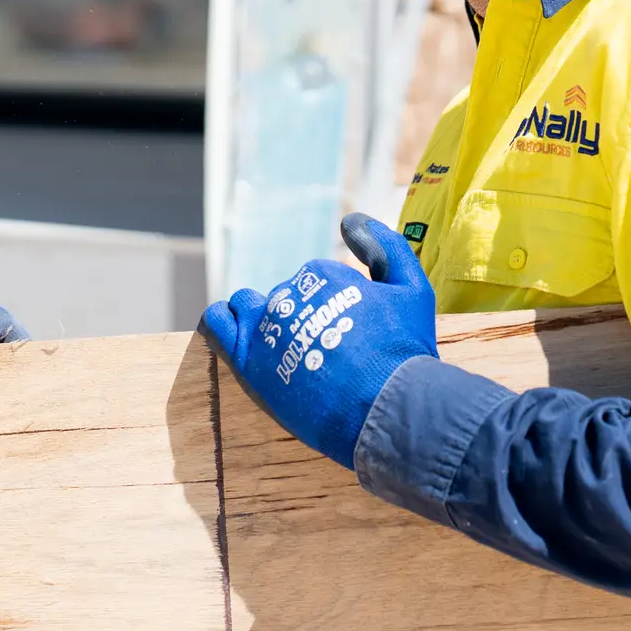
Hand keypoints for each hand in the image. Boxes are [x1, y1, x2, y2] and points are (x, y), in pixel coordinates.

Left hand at [201, 213, 435, 467]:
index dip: (331, 306)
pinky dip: (223, 320)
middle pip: (285, 298)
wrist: (385, 409)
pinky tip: (238, 334)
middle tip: (323, 351)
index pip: (314, 281)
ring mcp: (265, 326)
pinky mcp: (246, 359)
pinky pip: (218, 323)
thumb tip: (349, 220)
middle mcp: (288, 294)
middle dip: (300, 316)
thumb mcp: (412, 288)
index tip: (345, 333)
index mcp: (322, 274)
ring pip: (249, 307)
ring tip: (281, 347)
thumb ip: (386, 246)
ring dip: (261, 319)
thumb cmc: (403, 351)